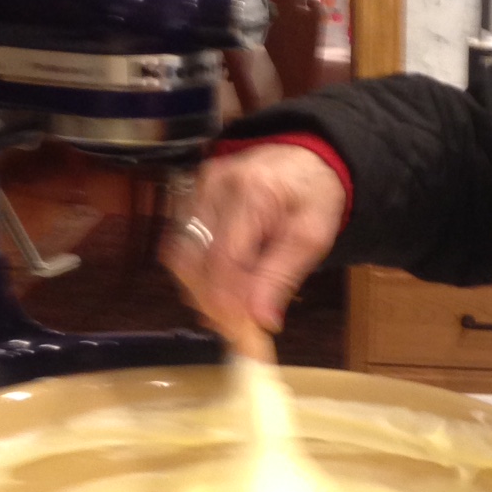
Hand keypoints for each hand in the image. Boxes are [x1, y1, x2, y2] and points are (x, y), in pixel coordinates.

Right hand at [166, 144, 346, 336]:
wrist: (305, 160)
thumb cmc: (313, 196)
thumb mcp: (312, 239)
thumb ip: (282, 278)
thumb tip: (261, 321)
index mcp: (254, 192)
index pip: (224, 259)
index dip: (226, 302)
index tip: (240, 331)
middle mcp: (216, 186)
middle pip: (192, 260)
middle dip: (210, 300)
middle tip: (233, 328)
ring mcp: (197, 188)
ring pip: (179, 256)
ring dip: (199, 288)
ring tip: (229, 308)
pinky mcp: (189, 195)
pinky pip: (179, 244)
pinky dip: (195, 271)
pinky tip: (220, 284)